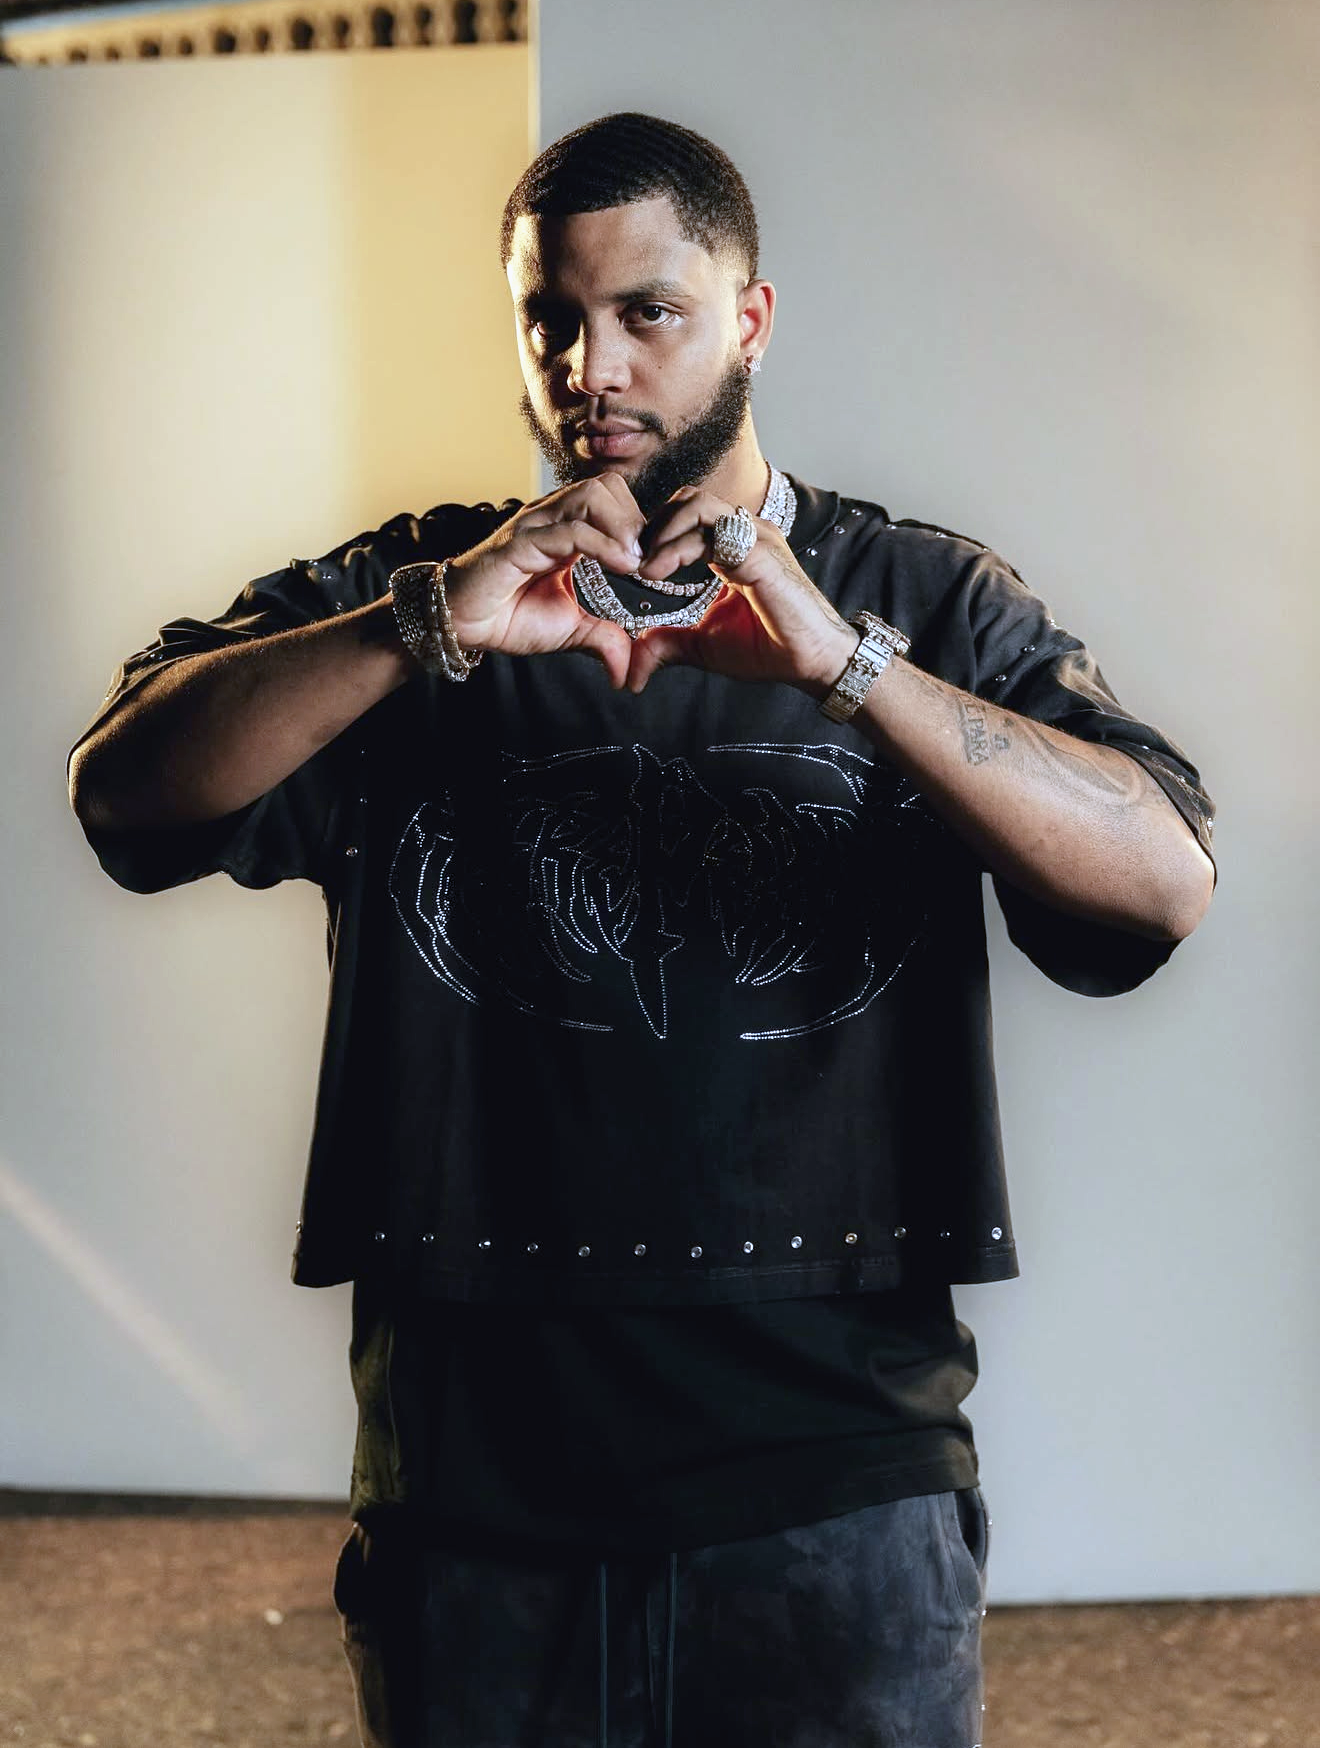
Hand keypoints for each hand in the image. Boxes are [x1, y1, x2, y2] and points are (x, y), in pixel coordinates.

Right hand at [439, 475, 646, 688]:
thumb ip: (602, 640)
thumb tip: (628, 670)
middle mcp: (552, 518)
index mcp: (567, 528)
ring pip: (591, 495)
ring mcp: (535, 526)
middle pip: (607, 485)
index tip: (653, 563)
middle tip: (646, 561)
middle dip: (635, 519)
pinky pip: (569, 531)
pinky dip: (603, 546)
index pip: (614, 500)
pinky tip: (620, 567)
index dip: (640, 525)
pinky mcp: (520, 543)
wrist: (461, 624)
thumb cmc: (509, 617)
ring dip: (622, 527)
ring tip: (634, 564)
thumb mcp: (570, 631)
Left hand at [624, 487, 858, 695]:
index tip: (634, 567)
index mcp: (734, 546)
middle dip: (653, 525)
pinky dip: (676, 549)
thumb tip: (633, 666)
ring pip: (695, 504)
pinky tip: (658, 574)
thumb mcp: (704, 645)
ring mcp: (754, 538)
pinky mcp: (759, 553)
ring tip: (646, 567)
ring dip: (662, 531)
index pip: (687, 514)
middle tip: (634, 561)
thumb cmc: (768, 648)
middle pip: (687, 498)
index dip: (655, 535)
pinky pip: (710, 533)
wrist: (811, 661)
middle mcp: (744, 533)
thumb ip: (668, 644)